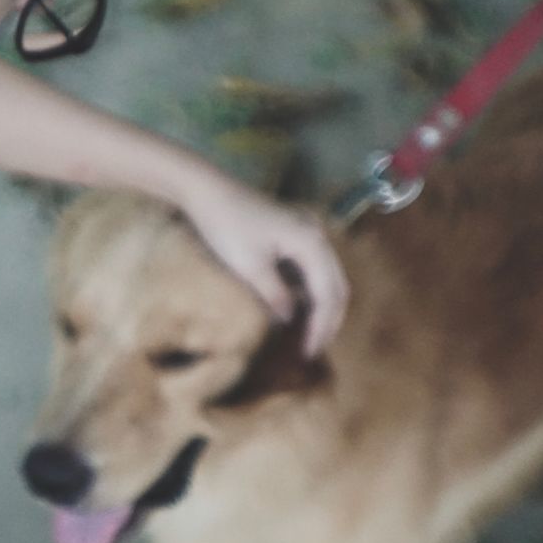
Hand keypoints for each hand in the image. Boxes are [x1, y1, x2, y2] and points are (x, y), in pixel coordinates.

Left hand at [182, 179, 348, 357]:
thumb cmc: (226, 225)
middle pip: (336, 285)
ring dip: (321, 306)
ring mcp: (306, 231)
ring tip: (308, 334)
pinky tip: (297, 308)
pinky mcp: (293, 231)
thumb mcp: (250, 267)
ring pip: (326, 276)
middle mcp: (316, 235)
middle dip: (328, 319)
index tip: (307, 352)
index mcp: (311, 243)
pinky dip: (309, 290)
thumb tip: (289, 321)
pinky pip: (311, 267)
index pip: (328, 294)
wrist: (207, 190)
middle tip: (312, 349)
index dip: (320, 326)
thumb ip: (275, 296)